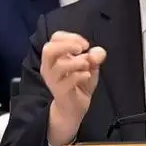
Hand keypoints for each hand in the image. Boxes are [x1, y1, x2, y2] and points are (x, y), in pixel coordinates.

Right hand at [41, 31, 106, 145]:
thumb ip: (95, 56)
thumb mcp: (91, 66)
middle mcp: (49, 66)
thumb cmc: (80, 83)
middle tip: (81, 49)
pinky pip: (69, 80)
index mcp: (55, 56)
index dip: (71, 37)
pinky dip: (81, 75)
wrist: (75, 108)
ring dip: (78, 62)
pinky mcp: (60, 91)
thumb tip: (96, 53)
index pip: (55, 38)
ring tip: (86, 66)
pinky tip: (87, 76)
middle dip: (67, 45)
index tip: (85, 45)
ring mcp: (53, 80)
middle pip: (49, 49)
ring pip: (60, 65)